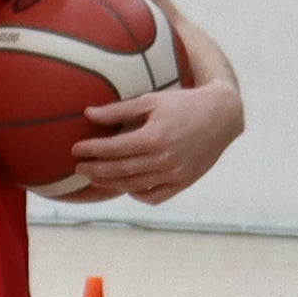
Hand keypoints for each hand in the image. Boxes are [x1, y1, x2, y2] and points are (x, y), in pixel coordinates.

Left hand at [56, 77, 246, 206]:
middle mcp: (164, 159)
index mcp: (154, 137)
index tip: (75, 149)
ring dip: (110, 183)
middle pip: (119, 170)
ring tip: (95, 178)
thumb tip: (87, 114)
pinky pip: (155, 196)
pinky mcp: (183, 182)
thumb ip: (119, 110)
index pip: (113, 149)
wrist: (222, 116)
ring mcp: (175, 174)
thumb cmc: (183, 103)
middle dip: (95, 170)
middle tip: (78, 168)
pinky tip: (126, 186)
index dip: (91, 150)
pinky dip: (138, 194)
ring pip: (134, 185)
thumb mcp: (152, 100)